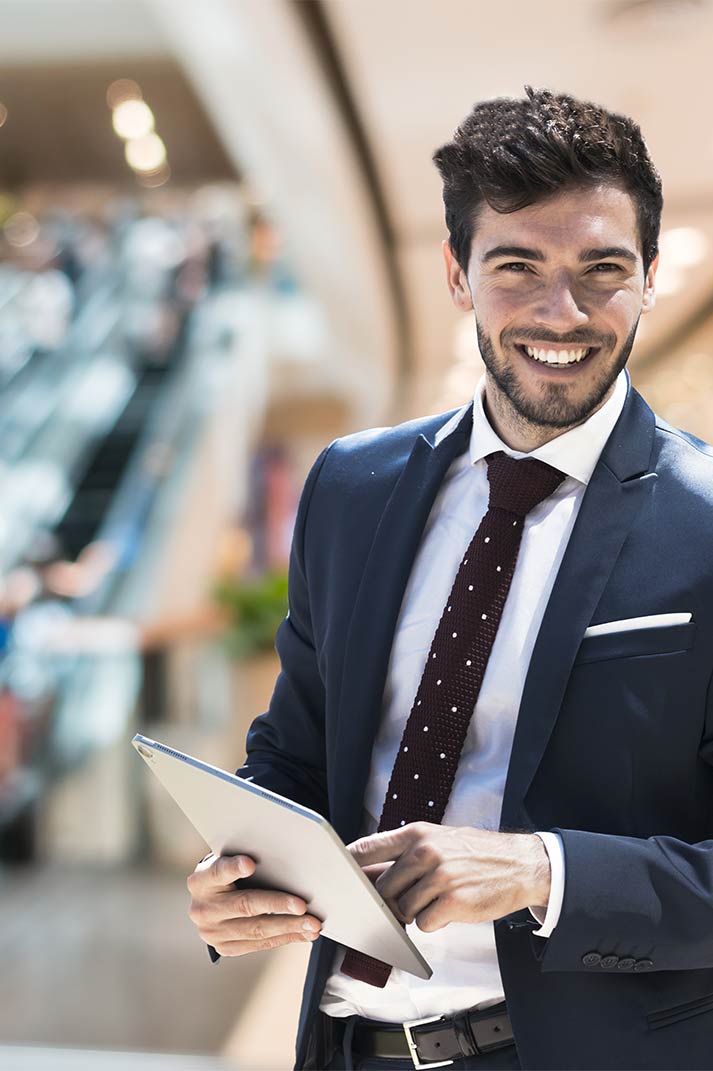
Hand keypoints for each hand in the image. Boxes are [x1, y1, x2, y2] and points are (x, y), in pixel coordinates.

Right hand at [187, 852, 321, 956]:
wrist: (208, 900)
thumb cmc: (228, 872)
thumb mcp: (228, 859)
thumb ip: (245, 859)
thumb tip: (283, 857)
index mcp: (201, 881)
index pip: (218, 872)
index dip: (234, 868)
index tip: (250, 864)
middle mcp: (202, 909)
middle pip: (244, 905)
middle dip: (277, 905)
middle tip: (303, 906)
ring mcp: (212, 932)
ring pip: (256, 930)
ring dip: (289, 927)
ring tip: (313, 924)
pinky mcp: (225, 948)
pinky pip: (260, 944)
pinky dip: (285, 938)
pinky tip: (304, 933)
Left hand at [348, 822, 549, 932]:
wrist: (520, 864)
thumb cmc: (475, 854)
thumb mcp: (439, 840)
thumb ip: (405, 853)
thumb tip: (367, 872)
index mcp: (418, 833)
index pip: (368, 847)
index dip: (347, 864)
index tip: (334, 875)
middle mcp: (425, 851)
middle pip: (381, 888)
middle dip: (386, 902)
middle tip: (403, 902)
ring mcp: (438, 877)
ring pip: (401, 909)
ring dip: (415, 912)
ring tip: (438, 899)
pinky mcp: (452, 902)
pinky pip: (424, 923)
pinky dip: (433, 922)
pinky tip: (449, 909)